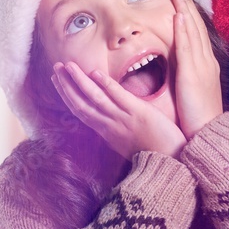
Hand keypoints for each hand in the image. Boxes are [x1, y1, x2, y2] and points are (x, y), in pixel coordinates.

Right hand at [51, 61, 187, 159]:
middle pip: (81, 104)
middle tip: (55, 68)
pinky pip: (119, 97)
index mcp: (107, 133)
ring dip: (79, 81)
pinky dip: (106, 84)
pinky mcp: (139, 113)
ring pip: (95, 98)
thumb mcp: (129, 144)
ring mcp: (123, 119)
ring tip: (68, 65)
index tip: (58, 82)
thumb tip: (113, 117)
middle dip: (66, 85)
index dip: (67, 96)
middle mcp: (110, 126)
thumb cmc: (156, 154)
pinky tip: (95, 73)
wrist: (173, 163)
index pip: (81, 112)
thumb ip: (118, 131)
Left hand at [171, 0, 222, 139]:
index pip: (197, 34)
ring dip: (184, 10)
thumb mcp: (194, 91)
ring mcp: (201, 66)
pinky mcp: (193, 73)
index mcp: (206, 65)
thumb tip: (179, 66)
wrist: (209, 132)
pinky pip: (187, 47)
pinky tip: (179, 16)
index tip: (181, 0)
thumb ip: (188, 75)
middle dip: (187, 5)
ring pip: (193, 32)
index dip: (190, 16)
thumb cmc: (200, 116)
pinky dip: (184, 30)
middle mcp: (206, 61)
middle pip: (196, 27)